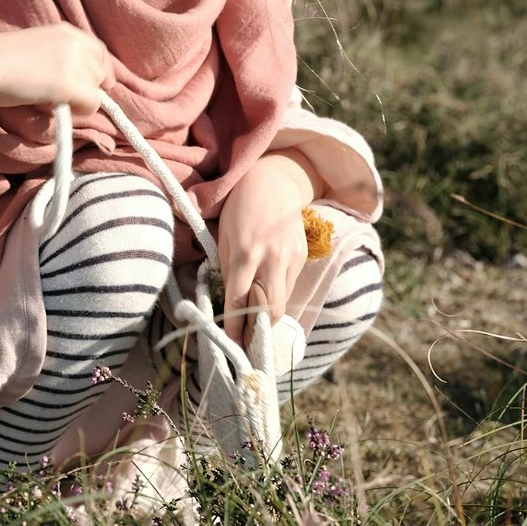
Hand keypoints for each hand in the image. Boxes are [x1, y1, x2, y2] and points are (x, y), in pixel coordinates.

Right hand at [0, 23, 114, 115]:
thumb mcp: (34, 45)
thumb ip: (56, 53)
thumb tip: (75, 75)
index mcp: (65, 30)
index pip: (99, 51)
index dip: (100, 70)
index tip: (98, 85)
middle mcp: (74, 41)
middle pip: (100, 71)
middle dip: (88, 86)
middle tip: (63, 96)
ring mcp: (74, 62)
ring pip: (96, 90)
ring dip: (80, 99)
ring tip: (53, 100)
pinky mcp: (70, 84)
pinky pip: (91, 105)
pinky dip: (79, 112)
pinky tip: (57, 108)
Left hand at [216, 152, 314, 345]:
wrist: (273, 183)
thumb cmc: (239, 209)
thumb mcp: (224, 235)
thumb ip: (226, 268)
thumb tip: (229, 299)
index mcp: (246, 253)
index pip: (240, 299)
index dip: (235, 325)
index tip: (232, 341)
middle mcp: (271, 258)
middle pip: (271, 309)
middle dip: (259, 330)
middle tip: (249, 340)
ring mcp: (290, 258)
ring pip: (283, 300)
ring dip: (269, 314)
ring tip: (255, 322)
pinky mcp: (302, 256)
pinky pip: (290, 285)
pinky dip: (278, 293)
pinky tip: (267, 290)